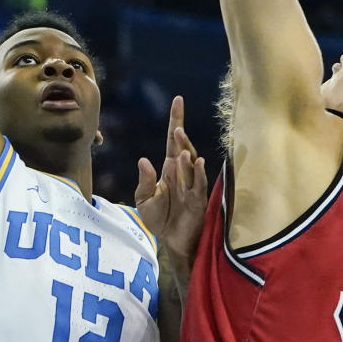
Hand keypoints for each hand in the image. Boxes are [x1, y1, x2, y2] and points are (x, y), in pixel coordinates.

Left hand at [135, 96, 206, 269]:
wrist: (171, 241)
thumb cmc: (158, 218)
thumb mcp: (144, 199)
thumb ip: (144, 181)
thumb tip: (143, 159)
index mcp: (169, 168)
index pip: (172, 140)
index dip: (176, 120)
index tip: (178, 100)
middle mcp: (183, 173)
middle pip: (183, 149)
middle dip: (181, 138)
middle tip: (176, 128)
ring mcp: (191, 185)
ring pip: (191, 165)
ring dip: (187, 155)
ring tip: (181, 147)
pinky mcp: (197, 200)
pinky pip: (198, 184)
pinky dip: (199, 174)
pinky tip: (198, 163)